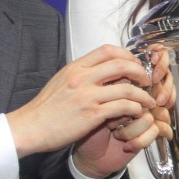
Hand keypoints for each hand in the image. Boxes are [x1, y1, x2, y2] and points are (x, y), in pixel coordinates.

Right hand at [6, 45, 154, 171]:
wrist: (30, 128)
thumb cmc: (45, 108)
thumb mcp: (61, 81)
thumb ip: (81, 74)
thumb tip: (100, 70)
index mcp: (75, 67)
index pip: (108, 50)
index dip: (127, 55)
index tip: (135, 65)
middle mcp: (82, 78)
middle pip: (121, 64)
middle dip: (139, 72)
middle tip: (146, 81)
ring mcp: (87, 96)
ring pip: (126, 88)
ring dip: (142, 94)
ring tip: (148, 101)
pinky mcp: (91, 115)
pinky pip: (122, 107)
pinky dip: (134, 108)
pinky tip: (137, 112)